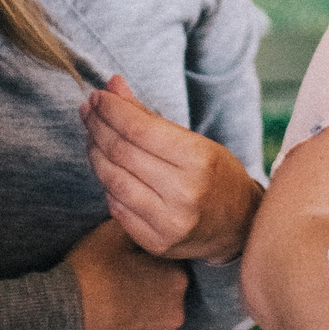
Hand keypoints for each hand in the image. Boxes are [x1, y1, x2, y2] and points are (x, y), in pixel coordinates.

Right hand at [66, 218, 190, 329]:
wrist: (62, 319)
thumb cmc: (91, 272)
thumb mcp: (112, 234)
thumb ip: (136, 226)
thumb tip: (143, 224)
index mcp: (176, 280)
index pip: (170, 265)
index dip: (149, 262)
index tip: (128, 262)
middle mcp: (176, 313)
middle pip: (165, 295)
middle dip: (148, 289)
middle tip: (118, 283)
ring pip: (153, 321)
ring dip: (140, 314)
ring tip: (111, 306)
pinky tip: (109, 325)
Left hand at [83, 75, 259, 261]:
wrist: (240, 225)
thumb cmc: (216, 176)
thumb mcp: (194, 140)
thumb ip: (149, 116)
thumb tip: (112, 86)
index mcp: (199, 161)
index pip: (140, 129)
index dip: (113, 110)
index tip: (98, 97)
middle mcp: (184, 194)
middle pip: (122, 153)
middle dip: (98, 127)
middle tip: (88, 111)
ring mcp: (168, 223)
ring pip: (113, 181)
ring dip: (95, 154)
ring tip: (92, 136)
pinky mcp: (155, 243)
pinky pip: (116, 207)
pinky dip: (106, 183)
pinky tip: (105, 167)